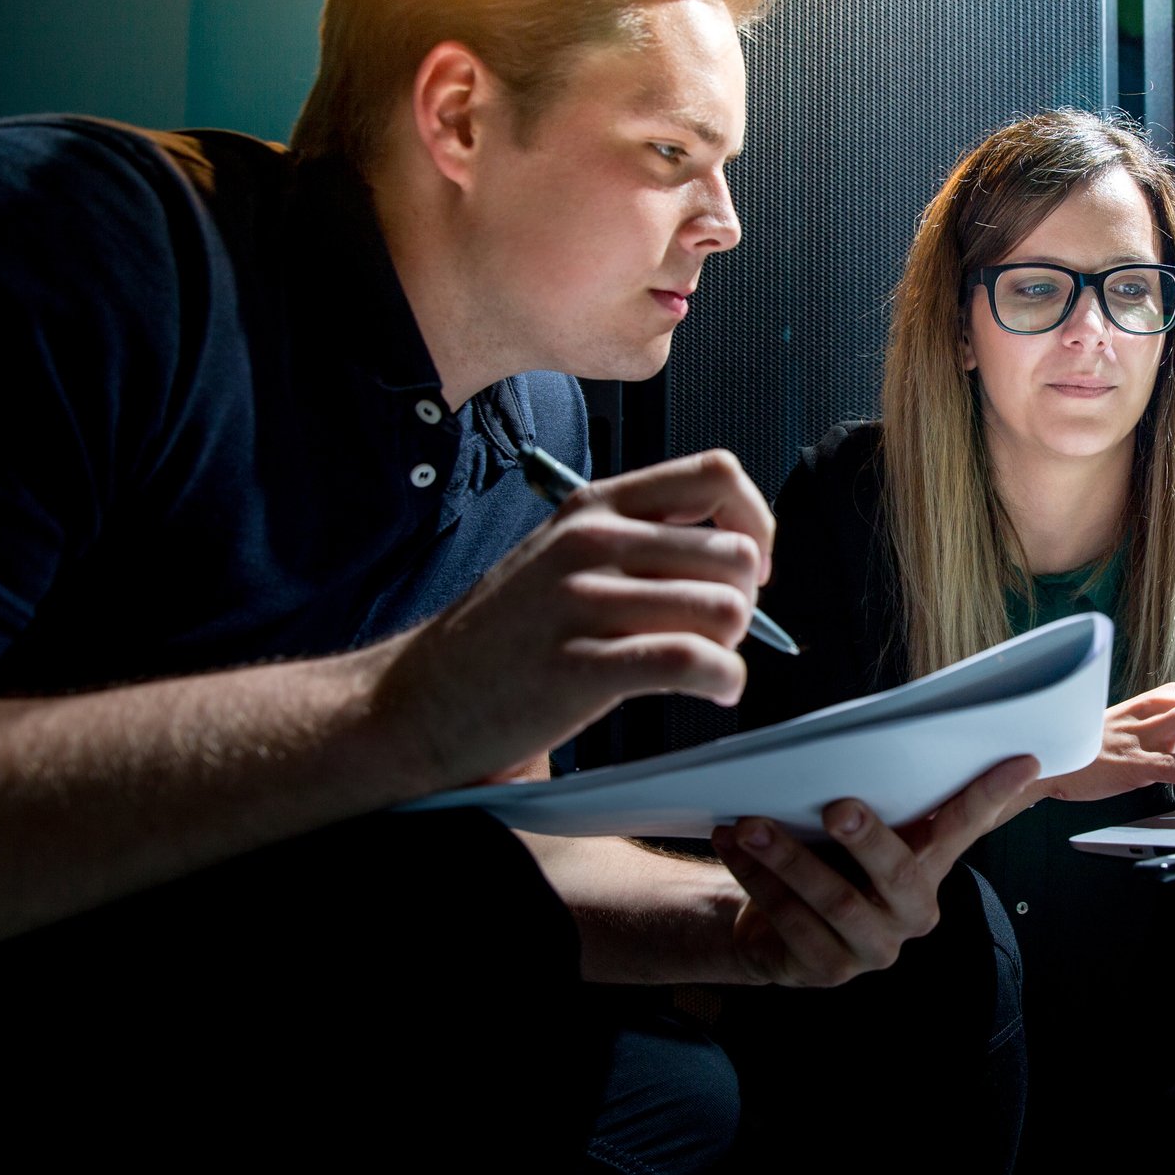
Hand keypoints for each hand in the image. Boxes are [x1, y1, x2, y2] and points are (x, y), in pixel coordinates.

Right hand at [368, 449, 773, 789]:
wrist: (418, 699)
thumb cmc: (504, 635)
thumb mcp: (565, 554)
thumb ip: (640, 538)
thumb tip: (735, 549)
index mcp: (595, 507)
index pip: (716, 475)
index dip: (755, 522)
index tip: (748, 566)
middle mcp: (591, 543)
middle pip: (734, 550)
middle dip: (746, 599)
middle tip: (718, 631)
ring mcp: (583, 602)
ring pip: (724, 608)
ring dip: (735, 646)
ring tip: (710, 664)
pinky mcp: (580, 667)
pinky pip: (693, 660)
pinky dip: (724, 680)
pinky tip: (715, 689)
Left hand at [707, 756, 1041, 986]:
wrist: (769, 925)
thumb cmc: (821, 861)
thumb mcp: (852, 828)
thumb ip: (877, 798)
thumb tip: (878, 733)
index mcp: (930, 866)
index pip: (966, 826)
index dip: (992, 795)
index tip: (1022, 759)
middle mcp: (913, 911)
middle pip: (898, 875)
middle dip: (867, 839)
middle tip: (837, 807)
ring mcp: (875, 947)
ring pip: (835, 901)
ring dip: (787, 858)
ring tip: (750, 824)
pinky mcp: (830, 970)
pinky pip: (793, 924)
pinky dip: (757, 881)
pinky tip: (734, 847)